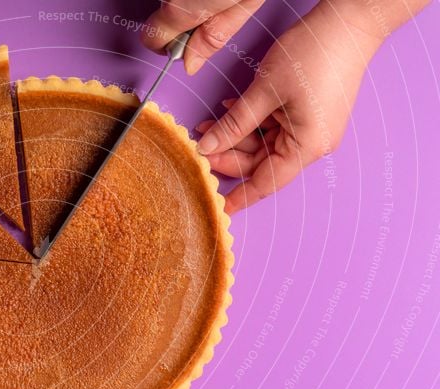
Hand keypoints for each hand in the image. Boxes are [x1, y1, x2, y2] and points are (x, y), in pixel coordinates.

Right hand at [142, 0, 265, 73]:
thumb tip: (191, 64)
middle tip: (212, 7)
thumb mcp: (244, 3)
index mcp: (179, 8)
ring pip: (168, 0)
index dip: (169, 44)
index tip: (188, 40)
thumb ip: (214, 37)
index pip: (151, 40)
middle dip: (182, 18)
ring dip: (186, 0)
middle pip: (161, 18)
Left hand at [195, 2, 384, 212]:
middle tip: (199, 147)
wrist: (349, 20)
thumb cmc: (314, 53)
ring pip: (263, 143)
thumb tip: (207, 147)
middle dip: (228, 155)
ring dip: (235, 134)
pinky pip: (273, 126)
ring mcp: (311, 128)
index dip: (240, 195)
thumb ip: (234, 124)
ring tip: (206, 126)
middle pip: (261, 162)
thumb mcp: (264, 92)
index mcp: (306, 146)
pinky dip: (251, 120)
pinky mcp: (308, 113)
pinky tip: (228, 109)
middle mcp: (311, 143)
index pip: (265, 182)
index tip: (219, 208)